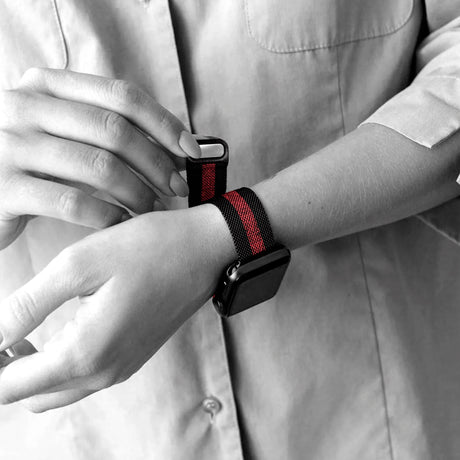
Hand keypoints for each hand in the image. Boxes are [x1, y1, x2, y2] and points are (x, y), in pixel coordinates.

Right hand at [0, 68, 199, 248]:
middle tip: (177, 188)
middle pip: (114, 130)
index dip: (164, 123)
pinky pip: (72, 202)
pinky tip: (121, 224)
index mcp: (46, 86)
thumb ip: (108, 135)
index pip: (121, 95)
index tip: (191, 151)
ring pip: (98, 166)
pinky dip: (107, 216)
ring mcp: (10, 144)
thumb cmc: (33, 165)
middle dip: (157, 162)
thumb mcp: (65, 136)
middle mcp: (25, 106)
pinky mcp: (3, 187)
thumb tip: (176, 149)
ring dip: (137, 192)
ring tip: (152, 208)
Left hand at [0, 205, 234, 411]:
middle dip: (5, 371)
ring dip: (32, 370)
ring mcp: (123, 367)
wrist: (204, 249)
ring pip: (58, 389)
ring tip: (21, 331)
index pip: (9, 387)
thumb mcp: (79, 265)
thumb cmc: (148, 249)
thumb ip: (27, 305)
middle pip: (32, 395)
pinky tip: (60, 329)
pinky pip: (85, 377)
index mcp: (86, 353)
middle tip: (1, 331)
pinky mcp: (133, 356)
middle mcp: (104, 372)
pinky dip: (60, 364)